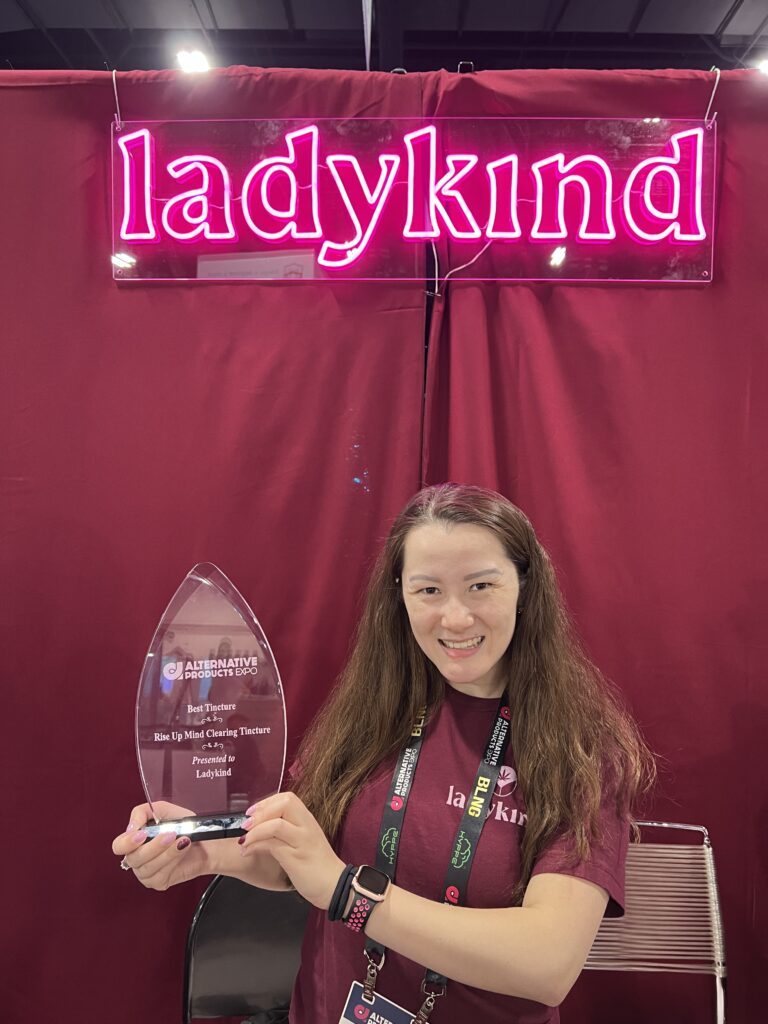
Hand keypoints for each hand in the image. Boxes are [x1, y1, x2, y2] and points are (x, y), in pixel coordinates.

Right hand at [111, 800, 212, 890]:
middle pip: (134, 858)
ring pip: (148, 868)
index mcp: (134, 841)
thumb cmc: (185, 825)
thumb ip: (142, 812)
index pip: (119, 846)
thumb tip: (131, 827)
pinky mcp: (159, 883)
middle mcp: (137, 858)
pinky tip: (182, 850)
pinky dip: (173, 860)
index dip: (127, 842)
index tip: (142, 834)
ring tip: (182, 840)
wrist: (206, 841)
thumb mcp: (164, 810)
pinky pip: (160, 875)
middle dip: (153, 846)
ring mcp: (147, 873)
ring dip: (166, 853)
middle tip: (170, 834)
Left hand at [240, 792, 344, 909]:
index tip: (253, 812)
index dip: (267, 802)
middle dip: (261, 811)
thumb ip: (289, 830)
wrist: (334, 886)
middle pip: (284, 804)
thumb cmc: (318, 865)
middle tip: (246, 824)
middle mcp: (306, 826)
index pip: (288, 798)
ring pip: (275, 825)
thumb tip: (265, 824)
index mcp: (308, 820)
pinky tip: (247, 852)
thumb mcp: (304, 841)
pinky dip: (255, 845)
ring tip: (244, 840)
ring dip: (255, 830)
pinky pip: (272, 845)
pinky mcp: (295, 858)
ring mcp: (302, 841)